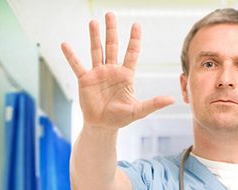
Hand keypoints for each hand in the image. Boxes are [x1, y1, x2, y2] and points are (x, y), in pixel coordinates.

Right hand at [61, 12, 174, 129]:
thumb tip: (172, 100)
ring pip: (96, 51)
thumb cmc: (121, 118)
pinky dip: (71, 55)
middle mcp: (112, 70)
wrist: (102, 126)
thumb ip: (153, 103)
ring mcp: (98, 73)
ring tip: (93, 22)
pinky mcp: (85, 80)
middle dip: (111, 30)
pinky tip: (65, 45)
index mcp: (126, 75)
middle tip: (110, 14)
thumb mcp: (138, 111)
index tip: (136, 25)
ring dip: (94, 37)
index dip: (134, 39)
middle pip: (112, 46)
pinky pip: (77, 65)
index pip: (131, 53)